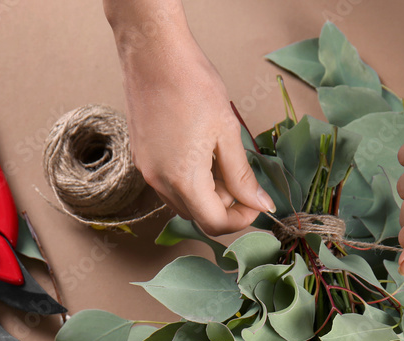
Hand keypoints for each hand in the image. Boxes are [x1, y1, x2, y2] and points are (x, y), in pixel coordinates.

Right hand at [113, 20, 274, 233]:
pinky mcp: (142, 159)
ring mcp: (147, 171)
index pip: (214, 223)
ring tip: (220, 158)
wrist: (153, 54)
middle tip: (240, 174)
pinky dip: (190, 180)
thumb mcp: (227, 132)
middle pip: (198, 216)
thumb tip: (261, 204)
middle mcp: (159, 182)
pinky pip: (170, 184)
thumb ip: (243, 175)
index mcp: (184, 179)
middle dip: (225, 205)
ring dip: (208, 193)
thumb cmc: (192, 85)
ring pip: (184, 202)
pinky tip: (201, 151)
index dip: (241, 219)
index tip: (256, 203)